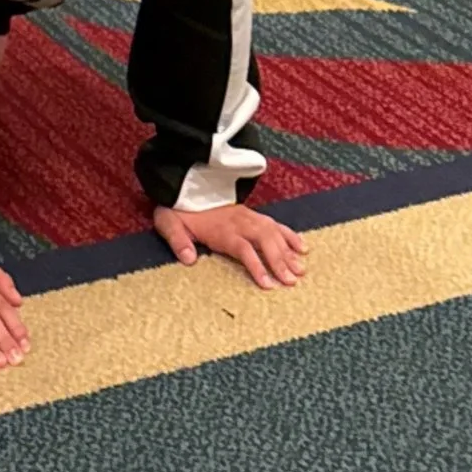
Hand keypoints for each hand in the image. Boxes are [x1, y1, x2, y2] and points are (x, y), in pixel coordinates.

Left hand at [152, 202, 306, 289]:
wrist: (183, 186)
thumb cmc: (178, 210)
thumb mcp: (169, 223)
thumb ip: (177, 241)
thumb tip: (188, 259)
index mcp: (221, 229)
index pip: (243, 249)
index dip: (256, 266)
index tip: (268, 285)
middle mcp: (239, 222)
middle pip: (264, 240)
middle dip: (280, 261)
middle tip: (293, 281)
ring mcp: (247, 216)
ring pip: (273, 232)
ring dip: (288, 251)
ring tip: (301, 270)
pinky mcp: (252, 214)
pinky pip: (274, 223)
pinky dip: (290, 234)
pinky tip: (302, 247)